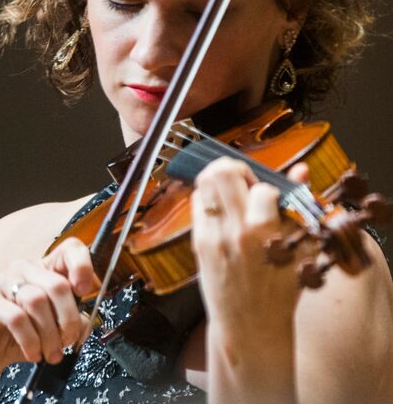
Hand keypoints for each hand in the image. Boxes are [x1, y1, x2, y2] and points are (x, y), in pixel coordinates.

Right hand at [0, 237, 98, 372]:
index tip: (86, 291)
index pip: (70, 249)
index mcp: (45, 267)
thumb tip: (87, 323)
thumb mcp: (54, 325)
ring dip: (49, 334)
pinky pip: (17, 318)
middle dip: (68, 318)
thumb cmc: (22, 333)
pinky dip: (31, 340)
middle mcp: (25, 268)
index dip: (83, 266)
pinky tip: (34, 353)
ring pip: (37, 301)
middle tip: (70, 340)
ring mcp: (4, 281)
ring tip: (53, 353)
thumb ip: (73, 318)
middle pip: (57, 284)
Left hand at [191, 157, 308, 330]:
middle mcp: (233, 231)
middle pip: (222, 172)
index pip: (264, 188)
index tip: (272, 199)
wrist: (250, 327)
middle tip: (248, 183)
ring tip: (234, 193)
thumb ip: (299, 205)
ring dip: (220, 179)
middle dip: (239, 169)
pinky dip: (210, 197)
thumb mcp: (300, 249)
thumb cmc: (281, 291)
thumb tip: (301, 169)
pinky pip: (197, 203)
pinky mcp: (198, 242)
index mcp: (263, 233)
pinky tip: (224, 210)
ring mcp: (212, 236)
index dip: (271, 188)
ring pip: (205, 183)